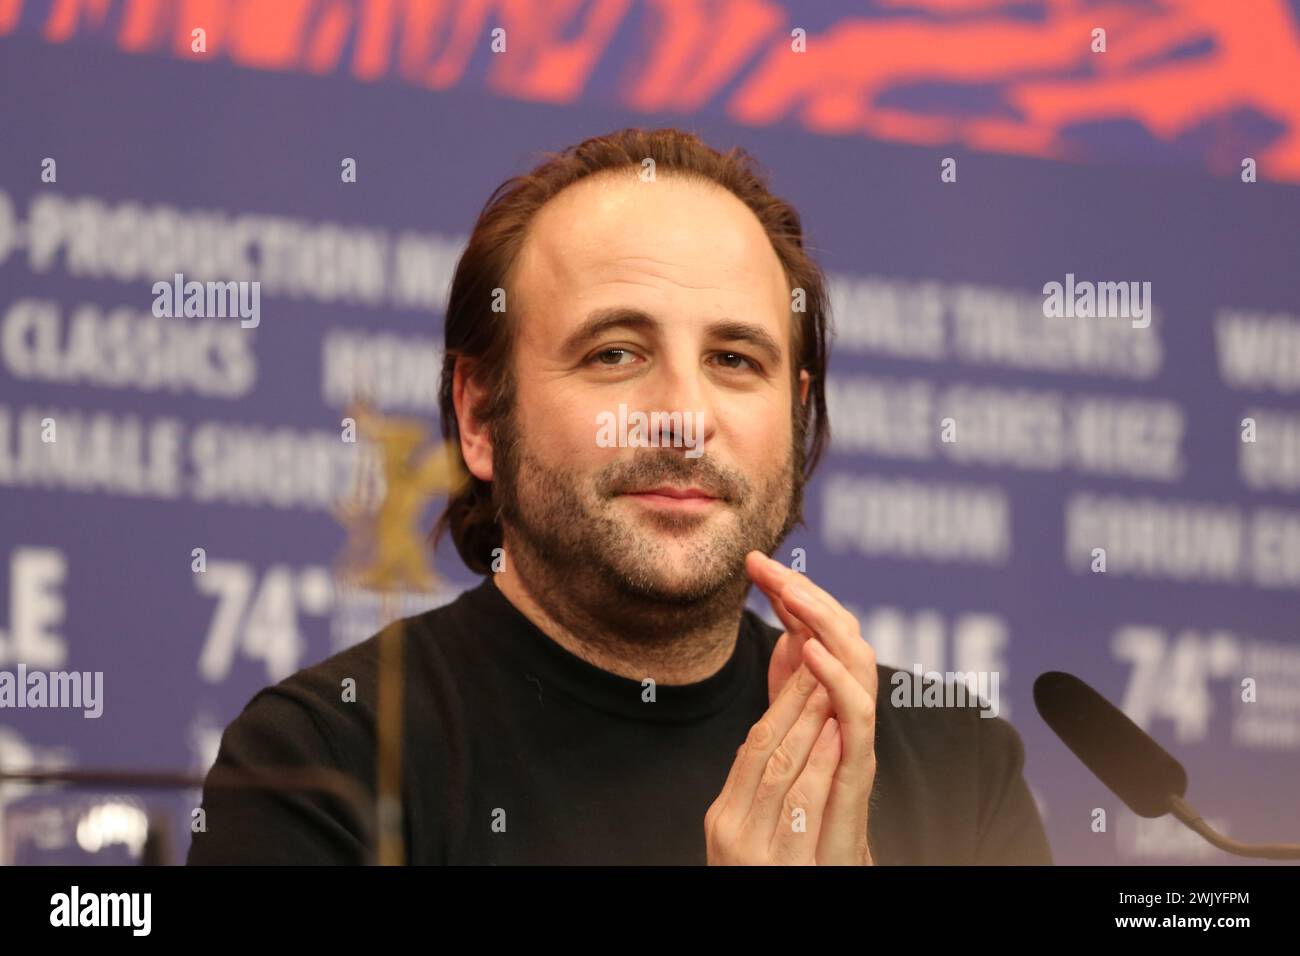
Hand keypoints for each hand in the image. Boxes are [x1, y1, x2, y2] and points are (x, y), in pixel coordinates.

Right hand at [704, 661, 843, 863]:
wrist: (770, 932)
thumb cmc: (769, 883)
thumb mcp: (755, 837)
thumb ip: (761, 792)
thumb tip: (766, 742)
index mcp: (724, 816)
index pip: (752, 745)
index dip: (781, 703)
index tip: (807, 667)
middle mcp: (731, 829)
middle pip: (763, 749)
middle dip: (795, 701)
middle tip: (821, 661)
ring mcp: (752, 850)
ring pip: (781, 770)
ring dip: (810, 724)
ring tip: (831, 688)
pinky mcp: (777, 868)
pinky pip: (800, 804)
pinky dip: (819, 765)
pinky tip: (836, 738)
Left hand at [713, 551, 879, 864]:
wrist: (826, 861)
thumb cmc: (806, 799)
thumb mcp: (787, 728)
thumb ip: (788, 684)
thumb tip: (783, 632)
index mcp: (829, 690)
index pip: (814, 624)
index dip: (788, 590)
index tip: (752, 561)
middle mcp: (851, 703)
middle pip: (840, 630)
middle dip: (804, 592)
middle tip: (765, 565)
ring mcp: (859, 731)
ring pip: (856, 660)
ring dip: (824, 619)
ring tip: (790, 590)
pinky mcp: (862, 764)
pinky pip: (858, 713)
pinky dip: (837, 677)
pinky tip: (810, 648)